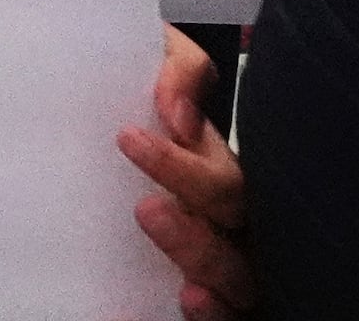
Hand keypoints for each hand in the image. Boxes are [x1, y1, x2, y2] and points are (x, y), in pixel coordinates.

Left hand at [117, 27, 253, 317]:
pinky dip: (183, 318)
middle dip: (198, 237)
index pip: (224, 182)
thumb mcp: (160, 63)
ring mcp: (219, 271)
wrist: (120, 134)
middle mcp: (231, 229)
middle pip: (236, 243)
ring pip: (239, 290)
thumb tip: (177, 115)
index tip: (128, 139)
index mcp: (222, 177)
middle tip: (146, 210)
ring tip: (184, 290)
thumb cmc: (144, 106)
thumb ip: (178, 69)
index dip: (183, 167)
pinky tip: (125, 318)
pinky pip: (208, 316)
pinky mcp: (201, 299)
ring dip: (209, 285)